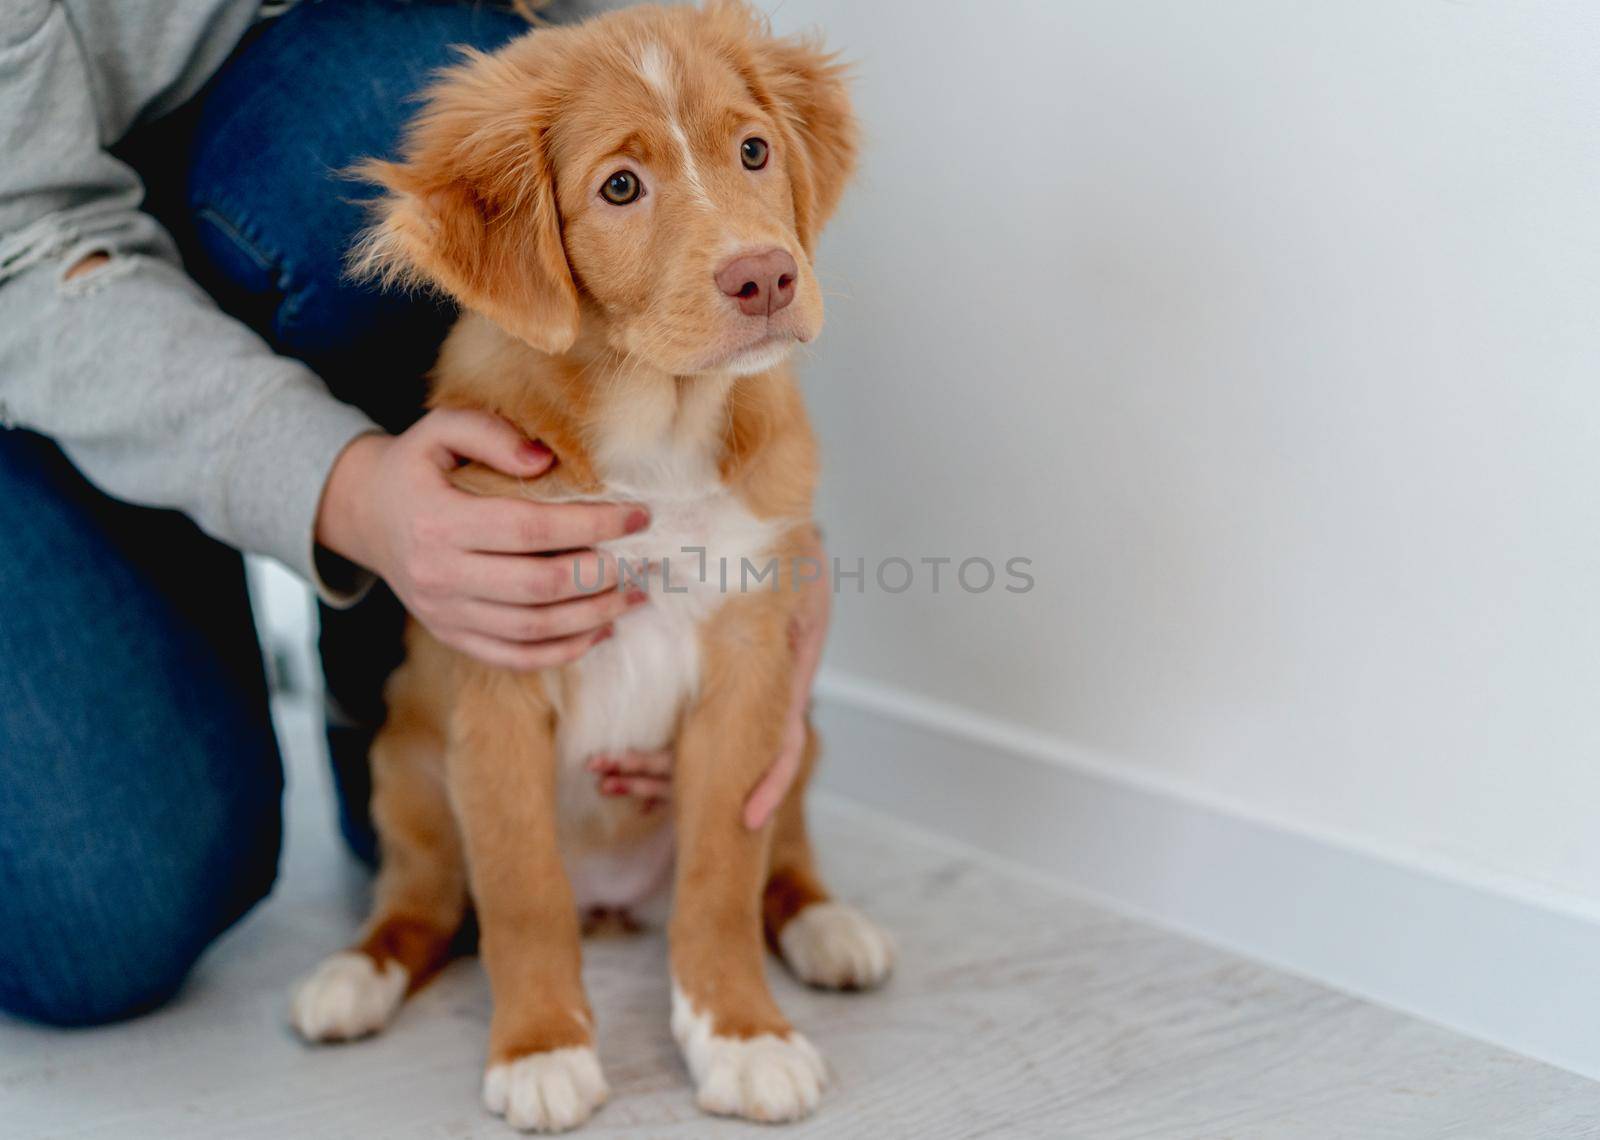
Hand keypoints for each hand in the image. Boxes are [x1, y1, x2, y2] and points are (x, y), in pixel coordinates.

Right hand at [316, 408, 649, 669]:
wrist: (363, 514)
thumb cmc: (416, 466)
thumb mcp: (439, 430)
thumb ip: (490, 434)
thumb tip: (546, 461)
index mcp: (438, 521)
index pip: (529, 529)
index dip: (590, 525)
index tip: (638, 515)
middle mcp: (440, 574)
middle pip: (538, 586)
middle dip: (601, 574)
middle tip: (645, 559)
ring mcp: (444, 613)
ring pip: (533, 629)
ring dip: (594, 616)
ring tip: (636, 595)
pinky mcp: (451, 635)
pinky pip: (514, 657)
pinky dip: (563, 651)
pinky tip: (601, 631)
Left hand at [585, 529, 831, 829]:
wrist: (772, 535)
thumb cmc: (787, 552)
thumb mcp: (790, 574)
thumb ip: (778, 608)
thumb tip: (764, 627)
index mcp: (787, 679)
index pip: (784, 744)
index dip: (769, 783)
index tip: (748, 819)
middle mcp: (759, 700)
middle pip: (721, 764)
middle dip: (666, 781)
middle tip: (611, 776)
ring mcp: (730, 701)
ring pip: (688, 759)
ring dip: (644, 772)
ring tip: (599, 772)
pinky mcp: (703, 695)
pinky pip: (674, 738)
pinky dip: (643, 756)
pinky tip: (607, 764)